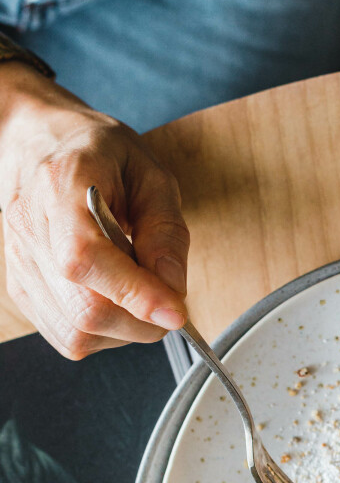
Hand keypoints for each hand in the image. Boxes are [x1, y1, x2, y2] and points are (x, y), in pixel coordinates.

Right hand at [0, 63, 188, 357]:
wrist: (39, 146)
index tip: (176, 312)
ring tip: (135, 289)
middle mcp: (31, 231)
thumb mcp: (150, 176)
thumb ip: (165, 232)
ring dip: (124, 328)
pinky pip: (68, 336)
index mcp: (60, 188)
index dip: (134, 293)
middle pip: (85, 310)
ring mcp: (20, 265)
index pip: (86, 258)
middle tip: (166, 296)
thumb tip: (173, 289)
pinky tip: (113, 298)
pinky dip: (104, 332)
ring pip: (78, 333)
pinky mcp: (21, 290)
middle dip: (142, 320)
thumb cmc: (98, 156)